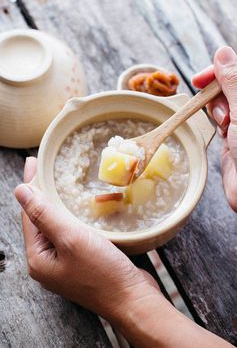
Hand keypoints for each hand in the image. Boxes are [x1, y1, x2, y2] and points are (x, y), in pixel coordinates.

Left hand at [15, 156, 158, 322]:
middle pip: (40, 220)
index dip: (31, 187)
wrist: (132, 299)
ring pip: (55, 226)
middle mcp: (47, 262)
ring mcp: (65, 263)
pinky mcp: (81, 262)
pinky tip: (75, 207)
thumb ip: (44, 215)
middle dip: (41, 193)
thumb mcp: (70, 238)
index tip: (32, 163)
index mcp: (38, 258)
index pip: (29, 215)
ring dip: (56, 204)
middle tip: (43, 168)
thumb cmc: (102, 271)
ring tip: (56, 183)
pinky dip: (70, 217)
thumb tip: (20, 192)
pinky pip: (70, 233)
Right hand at [192, 46, 236, 210]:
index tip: (200, 78)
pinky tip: (223, 133)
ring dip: (217, 112)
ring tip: (225, 127)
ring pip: (220, 103)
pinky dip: (216, 123)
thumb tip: (223, 53)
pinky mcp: (232, 135)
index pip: (236, 72)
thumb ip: (233, 81)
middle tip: (222, 112)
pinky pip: (218, 120)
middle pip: (226, 86)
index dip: (218, 71)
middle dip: (217, 96)